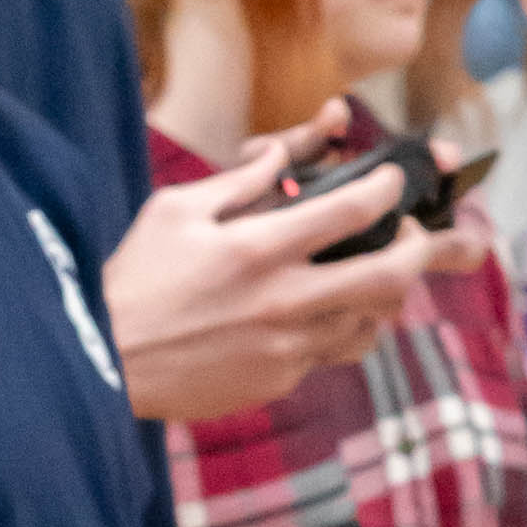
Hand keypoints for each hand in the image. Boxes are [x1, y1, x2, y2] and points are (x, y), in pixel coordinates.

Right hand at [102, 132, 465, 421]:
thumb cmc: (136, 278)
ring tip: (369, 272)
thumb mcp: (178, 208)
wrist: (103, 362)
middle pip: (391, 275)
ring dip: (383, 293)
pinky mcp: (278, 380)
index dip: (391, 188)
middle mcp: (283, 300)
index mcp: (257, 248)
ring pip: (373, 320)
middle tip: (413, 234)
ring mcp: (286, 347)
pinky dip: (338, 326)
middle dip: (423, 248)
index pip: (356, 209)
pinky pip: (332, 352)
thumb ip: (245, 178)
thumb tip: (291, 146)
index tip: (394, 182)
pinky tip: (318, 311)